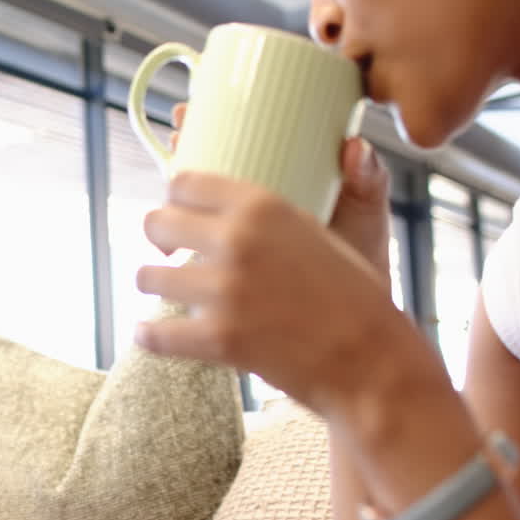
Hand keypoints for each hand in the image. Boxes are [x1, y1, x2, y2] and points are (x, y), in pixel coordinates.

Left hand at [134, 106, 429, 417]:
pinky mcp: (217, 339)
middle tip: (167, 252)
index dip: (176, 197)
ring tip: (164, 290)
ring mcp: (224, 291)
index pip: (184, 182)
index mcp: (263, 205)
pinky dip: (148, 335)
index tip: (179, 210)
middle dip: (158, 237)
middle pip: (157, 223)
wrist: (372, 362)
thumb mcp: (329, 232)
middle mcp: (237, 241)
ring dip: (153, 283)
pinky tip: (148, 333)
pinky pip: (154, 333)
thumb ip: (291, 208)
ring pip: (147, 276)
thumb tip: (330, 158)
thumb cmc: (356, 297)